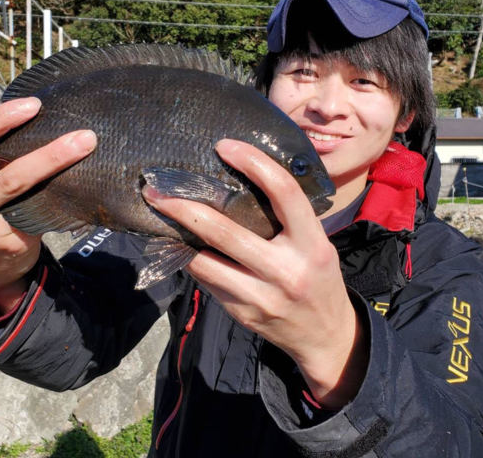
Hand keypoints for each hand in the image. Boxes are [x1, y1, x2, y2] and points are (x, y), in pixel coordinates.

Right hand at [0, 97, 95, 312]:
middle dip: (47, 152)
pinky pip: (37, 214)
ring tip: (86, 148)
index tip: (33, 104)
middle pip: (6, 173)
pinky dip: (61, 196)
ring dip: (58, 167)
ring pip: (24, 194)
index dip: (0, 119)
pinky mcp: (5, 246)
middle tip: (82, 134)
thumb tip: (41, 118)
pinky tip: (83, 184)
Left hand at [142, 139, 367, 408]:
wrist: (325, 336)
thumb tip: (243, 176)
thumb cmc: (318, 276)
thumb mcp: (317, 244)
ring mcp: (261, 296)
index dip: (254, 164)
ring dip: (176, 236)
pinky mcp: (241, 313)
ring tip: (157, 213)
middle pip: (226, 232)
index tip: (225, 146)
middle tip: (157, 189)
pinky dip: (190, 259)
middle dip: (185, 208)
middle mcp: (287, 270)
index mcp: (313, 244)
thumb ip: (289, 218)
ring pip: (205, 262)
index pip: (285, 193)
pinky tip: (177, 243)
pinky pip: (207, 281)